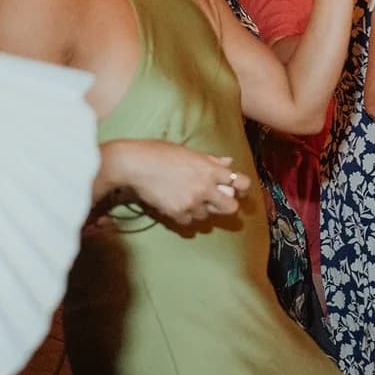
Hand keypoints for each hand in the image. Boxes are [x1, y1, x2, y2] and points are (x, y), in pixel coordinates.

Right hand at [126, 144, 248, 226]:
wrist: (133, 164)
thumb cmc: (159, 152)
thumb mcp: (188, 152)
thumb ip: (211, 160)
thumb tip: (229, 163)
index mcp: (211, 169)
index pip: (241, 183)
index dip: (241, 186)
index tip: (236, 188)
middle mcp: (205, 187)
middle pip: (230, 207)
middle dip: (225, 205)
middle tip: (216, 201)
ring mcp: (192, 202)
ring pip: (207, 215)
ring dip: (200, 209)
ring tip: (186, 198)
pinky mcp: (177, 212)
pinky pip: (188, 222)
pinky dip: (183, 216)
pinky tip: (175, 205)